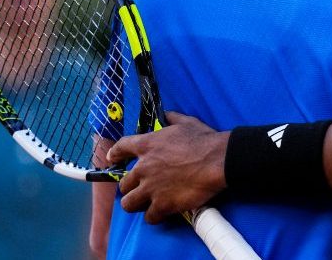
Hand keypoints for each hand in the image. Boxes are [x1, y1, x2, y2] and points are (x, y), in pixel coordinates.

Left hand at [108, 112, 229, 223]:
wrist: (218, 161)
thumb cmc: (204, 140)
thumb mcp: (186, 123)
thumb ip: (172, 118)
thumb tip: (166, 115)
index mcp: (147, 145)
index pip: (121, 148)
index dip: (115, 154)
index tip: (112, 159)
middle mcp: (143, 168)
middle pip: (123, 183)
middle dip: (131, 186)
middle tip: (141, 188)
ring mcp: (151, 188)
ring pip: (128, 203)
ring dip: (136, 204)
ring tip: (145, 204)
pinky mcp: (162, 205)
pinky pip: (149, 217)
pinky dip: (154, 216)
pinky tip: (161, 213)